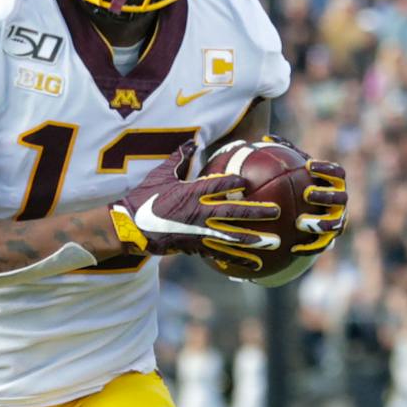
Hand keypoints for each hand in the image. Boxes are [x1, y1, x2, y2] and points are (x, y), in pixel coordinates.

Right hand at [108, 141, 281, 260]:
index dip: (234, 183)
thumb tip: (193, 141)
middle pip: (232, 212)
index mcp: (191, 192)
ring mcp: (197, 232)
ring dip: (253, 240)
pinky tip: (254, 265)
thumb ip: (180, 158)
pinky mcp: (194, 247)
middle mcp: (198, 213)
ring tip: (273, 243)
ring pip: (230, 237)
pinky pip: (219, 254)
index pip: (217, 185)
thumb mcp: (161, 174)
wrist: (129, 227)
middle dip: (256, 212)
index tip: (250, 182)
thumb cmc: (144, 198)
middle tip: (277, 212)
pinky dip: (237, 260)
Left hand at [291, 154, 348, 253]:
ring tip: (301, 223)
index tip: (309, 166)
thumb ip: (284, 154)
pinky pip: (322, 245)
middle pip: (340, 198)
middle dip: (326, 196)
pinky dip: (309, 247)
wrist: (302, 212)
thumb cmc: (296, 184)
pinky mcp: (329, 239)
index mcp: (334, 182)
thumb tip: (266, 138)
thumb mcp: (292, 169)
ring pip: (335, 224)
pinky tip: (293, 249)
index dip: (326, 169)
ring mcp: (337, 220)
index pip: (338, 173)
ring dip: (321, 223)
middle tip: (307, 193)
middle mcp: (340, 201)